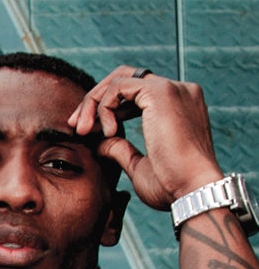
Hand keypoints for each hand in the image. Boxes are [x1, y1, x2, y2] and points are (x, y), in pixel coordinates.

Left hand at [75, 66, 223, 209]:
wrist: (191, 190)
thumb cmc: (171, 185)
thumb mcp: (140, 165)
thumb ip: (121, 149)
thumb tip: (101, 142)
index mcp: (180, 106)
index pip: (136, 92)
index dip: (107, 108)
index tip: (86, 130)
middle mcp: (180, 91)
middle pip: (125, 78)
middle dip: (95, 100)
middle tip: (75, 125)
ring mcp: (173, 89)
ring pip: (119, 80)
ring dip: (93, 103)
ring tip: (84, 131)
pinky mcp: (161, 92)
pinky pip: (118, 87)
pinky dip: (104, 106)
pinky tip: (107, 132)